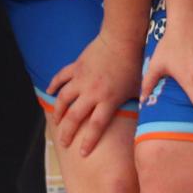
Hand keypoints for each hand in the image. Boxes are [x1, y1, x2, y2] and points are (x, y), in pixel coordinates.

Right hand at [47, 34, 140, 159]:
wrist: (122, 39)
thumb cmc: (133, 64)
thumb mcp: (137, 88)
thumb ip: (136, 105)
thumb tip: (143, 119)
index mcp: (108, 100)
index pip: (95, 126)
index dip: (88, 141)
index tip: (82, 153)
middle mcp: (92, 92)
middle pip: (74, 117)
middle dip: (67, 133)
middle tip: (63, 143)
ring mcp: (81, 79)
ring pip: (63, 99)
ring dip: (57, 112)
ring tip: (56, 122)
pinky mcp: (76, 67)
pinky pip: (60, 77)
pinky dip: (53, 85)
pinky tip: (49, 93)